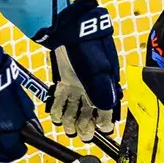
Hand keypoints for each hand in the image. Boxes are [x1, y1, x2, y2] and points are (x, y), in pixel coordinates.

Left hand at [37, 0, 120, 137]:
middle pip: (90, 113)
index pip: (107, 111)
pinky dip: (58, 109)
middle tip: (80, 134)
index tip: (100, 131)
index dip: (104, 123)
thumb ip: (102, 95)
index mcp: (106, 86)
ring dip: (71, 120)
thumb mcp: (99, 72)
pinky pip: (62, 99)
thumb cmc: (88, 48)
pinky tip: (56, 115)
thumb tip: (106, 118)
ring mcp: (78, 85)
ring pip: (75, 109)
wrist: (70, 29)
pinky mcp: (64, 81)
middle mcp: (93, 88)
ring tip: (66, 126)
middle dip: (86, 125)